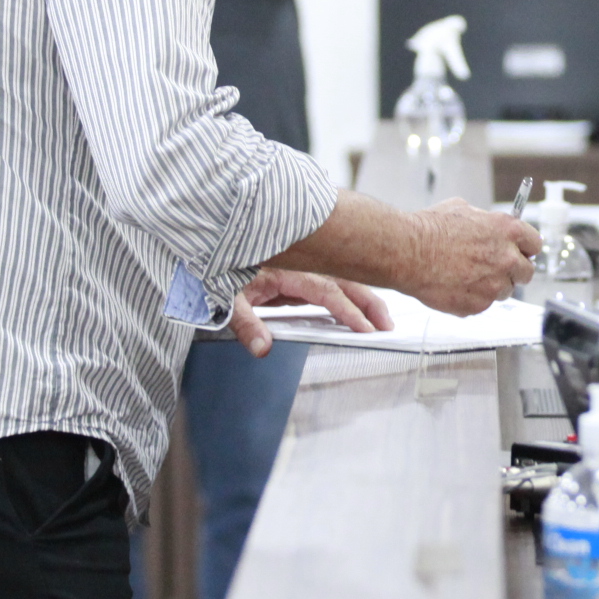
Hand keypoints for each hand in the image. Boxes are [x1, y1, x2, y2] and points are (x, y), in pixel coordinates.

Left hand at [228, 268, 390, 357]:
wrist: (211, 250)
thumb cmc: (217, 272)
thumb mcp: (226, 299)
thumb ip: (245, 324)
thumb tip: (262, 348)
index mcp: (286, 272)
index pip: (326, 291)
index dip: (347, 310)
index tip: (365, 328)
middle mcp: (298, 269)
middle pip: (343, 282)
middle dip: (369, 302)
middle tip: (387, 326)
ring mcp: (299, 273)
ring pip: (341, 282)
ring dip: (363, 299)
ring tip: (382, 319)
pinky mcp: (296, 280)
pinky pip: (329, 288)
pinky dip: (348, 298)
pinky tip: (356, 313)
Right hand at [405, 199, 539, 314]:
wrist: (408, 252)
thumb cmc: (429, 229)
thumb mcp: (463, 210)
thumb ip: (486, 222)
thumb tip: (489, 227)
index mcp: (508, 231)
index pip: (535, 244)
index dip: (526, 248)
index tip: (520, 252)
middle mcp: (506, 259)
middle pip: (527, 272)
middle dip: (514, 270)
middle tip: (496, 268)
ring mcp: (494, 285)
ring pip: (505, 291)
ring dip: (493, 285)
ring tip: (469, 276)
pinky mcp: (478, 305)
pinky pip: (483, 304)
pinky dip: (473, 298)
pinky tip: (456, 285)